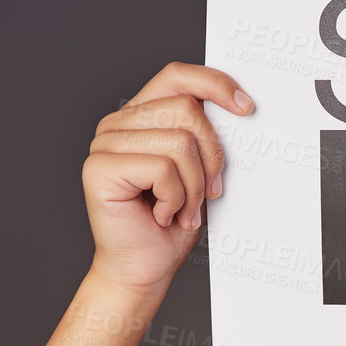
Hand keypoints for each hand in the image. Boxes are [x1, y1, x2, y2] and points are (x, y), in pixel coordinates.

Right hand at [81, 61, 252, 292]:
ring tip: (183, 208)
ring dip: (194, 186)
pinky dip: (176, 199)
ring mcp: (105, 144)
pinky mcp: (99, 168)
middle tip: (208, 193)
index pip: (177, 76)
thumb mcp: (200, 172)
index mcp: (140, 117)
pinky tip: (163, 214)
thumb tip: (239, 109)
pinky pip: (162, 168)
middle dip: (212, 158)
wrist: (145, 269)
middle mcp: (118, 124)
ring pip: (180, 141)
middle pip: (188, 110)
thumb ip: (204, 137)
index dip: (214, 84)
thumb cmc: (171, 225)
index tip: (246, 108)